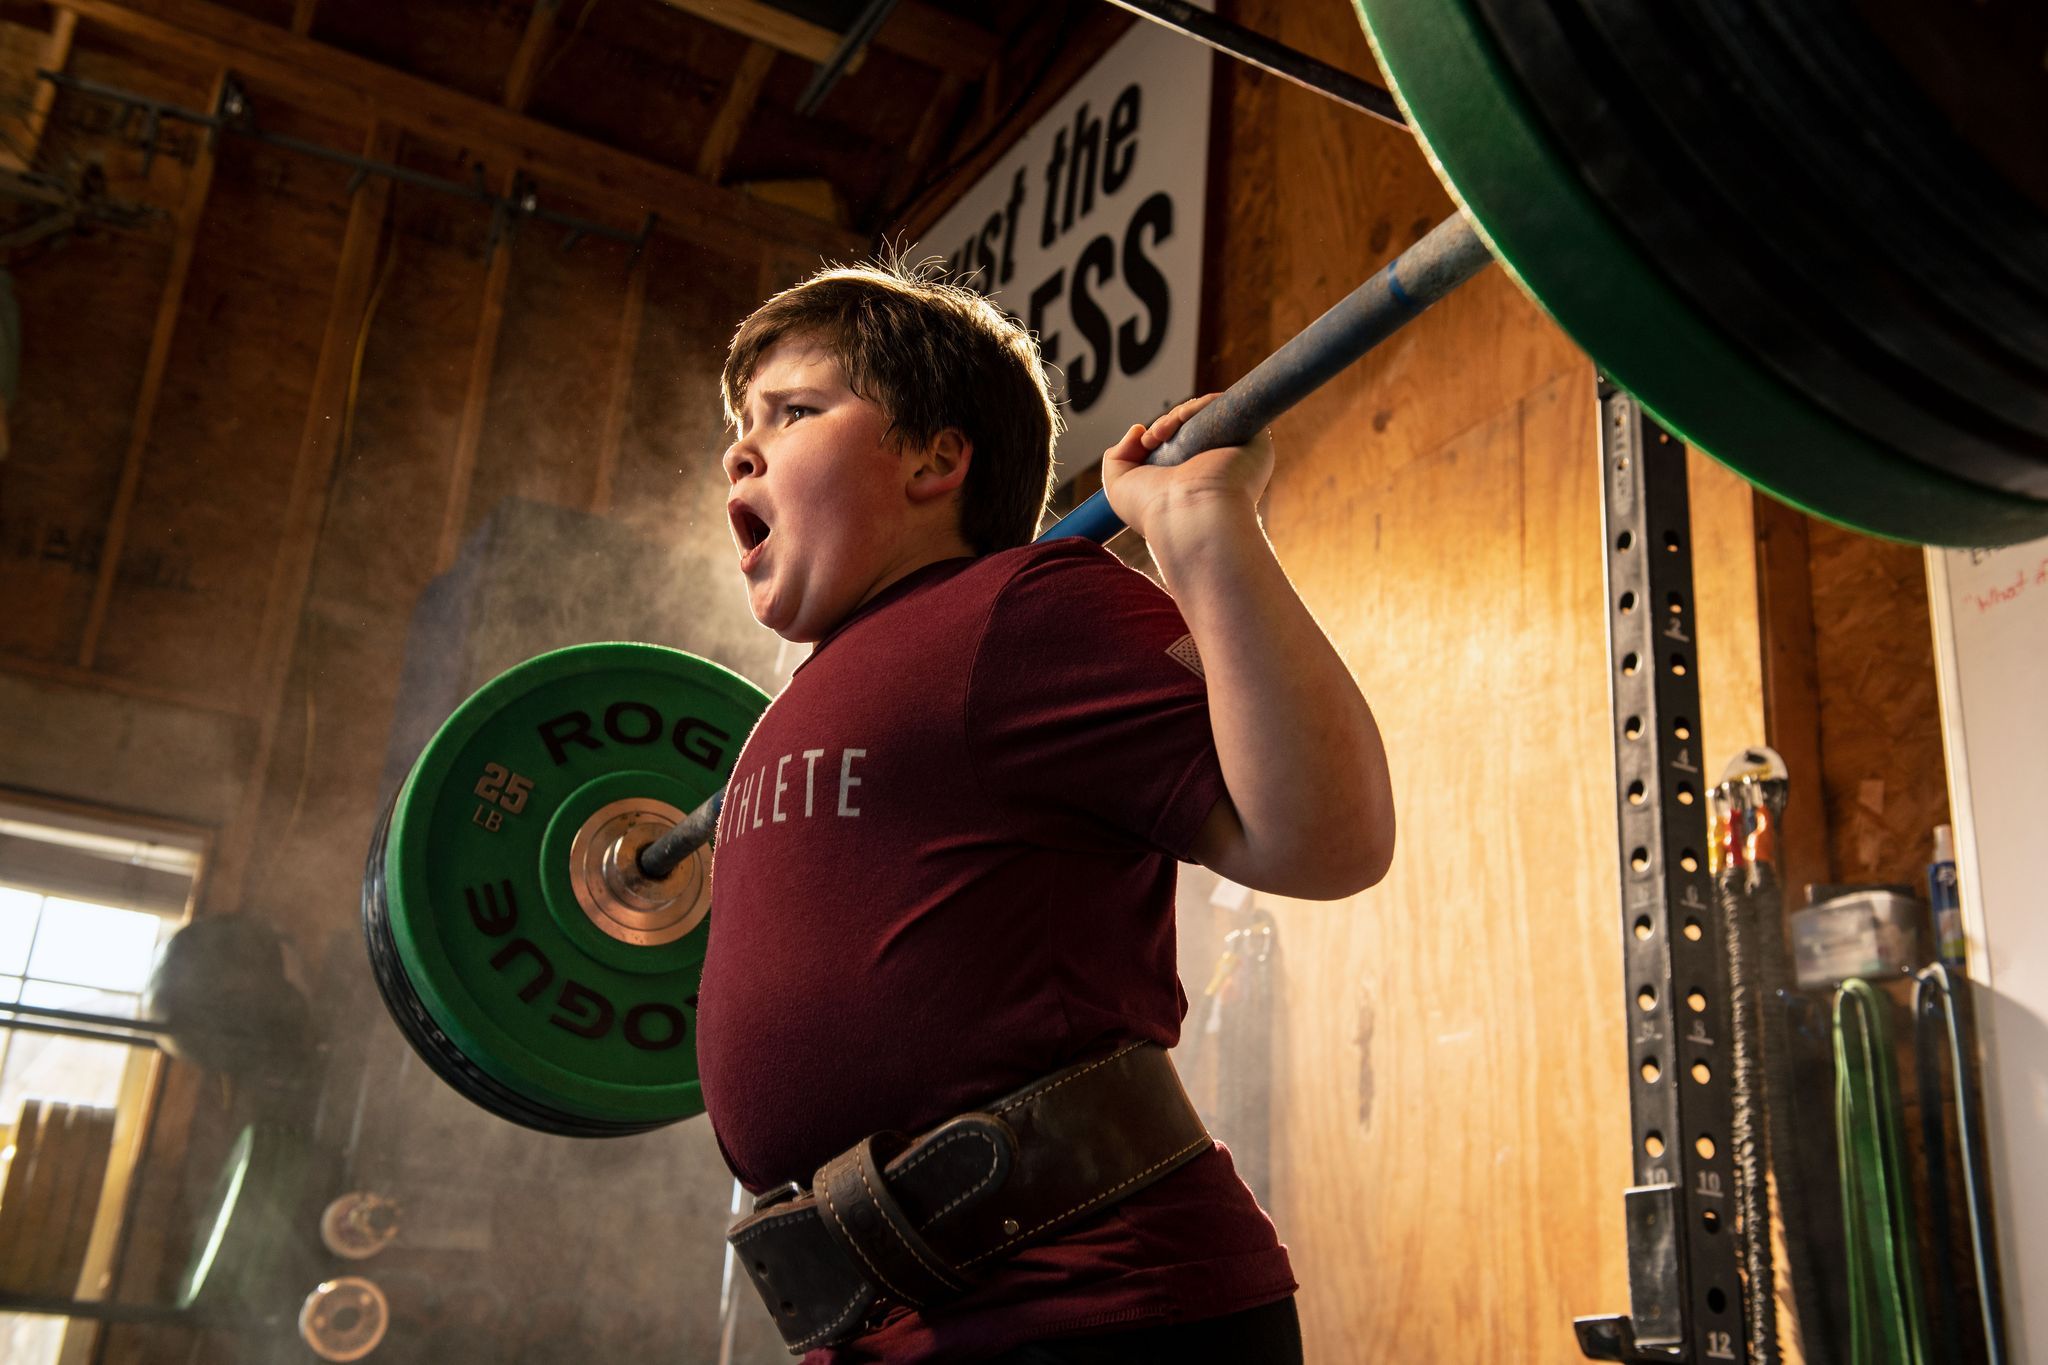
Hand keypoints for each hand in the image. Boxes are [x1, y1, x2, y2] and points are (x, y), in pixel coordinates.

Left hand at [1098, 393, 1273, 542]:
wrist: (1187, 515)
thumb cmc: (1153, 511)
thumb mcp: (1118, 486)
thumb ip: (1118, 457)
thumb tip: (1139, 430)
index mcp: (1194, 480)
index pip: (1182, 442)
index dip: (1161, 433)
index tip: (1145, 442)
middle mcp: (1217, 467)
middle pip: (1194, 424)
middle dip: (1166, 423)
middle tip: (1152, 439)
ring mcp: (1237, 452)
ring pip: (1208, 413)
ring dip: (1179, 414)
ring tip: (1161, 434)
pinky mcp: (1253, 440)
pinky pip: (1227, 405)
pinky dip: (1200, 405)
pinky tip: (1181, 423)